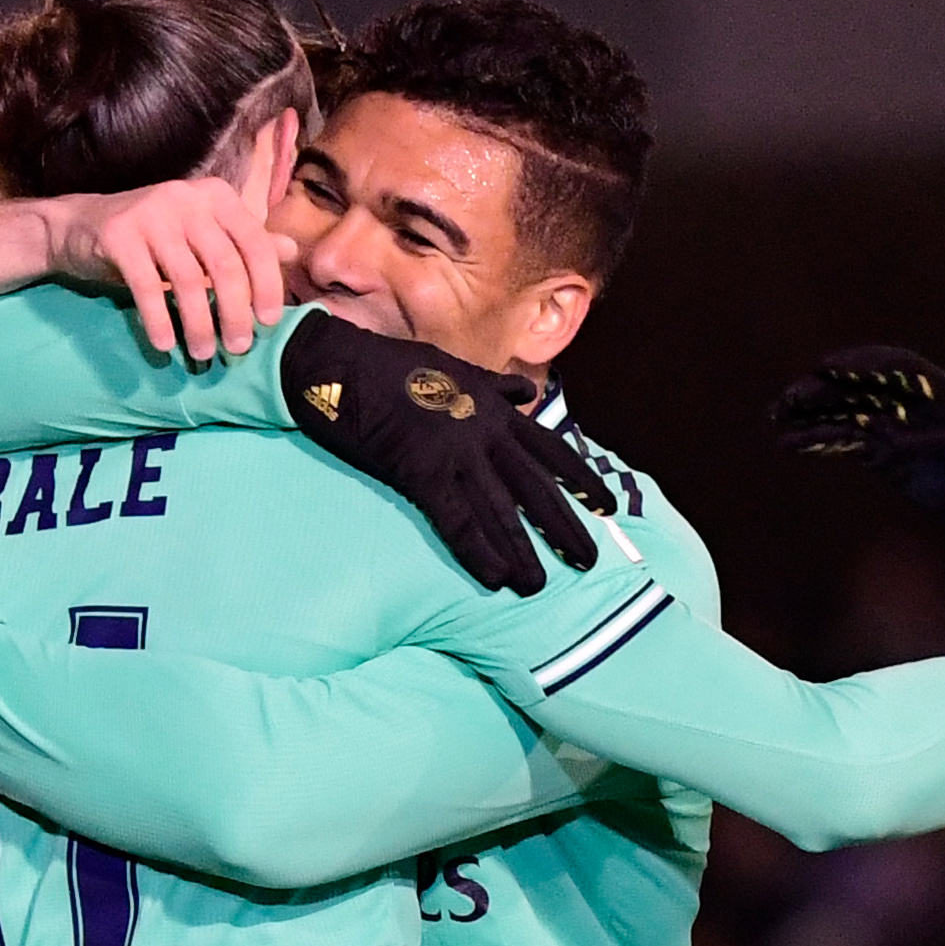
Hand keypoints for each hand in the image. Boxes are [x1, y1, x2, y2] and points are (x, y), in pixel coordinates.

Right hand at [45, 179, 298, 361]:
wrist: (83, 227)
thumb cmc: (157, 237)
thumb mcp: (205, 234)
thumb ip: (246, 242)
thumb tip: (293, 250)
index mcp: (217, 197)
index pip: (255, 244)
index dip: (267, 286)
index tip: (269, 322)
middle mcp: (186, 198)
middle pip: (225, 265)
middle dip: (235, 313)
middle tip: (238, 348)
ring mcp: (150, 212)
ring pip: (188, 280)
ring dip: (199, 324)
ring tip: (203, 353)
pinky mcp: (118, 233)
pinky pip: (146, 286)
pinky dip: (159, 320)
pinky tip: (165, 345)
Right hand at [278, 316, 618, 595]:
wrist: (336, 360)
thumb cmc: (388, 365)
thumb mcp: (453, 367)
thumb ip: (493, 387)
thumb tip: (525, 394)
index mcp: (492, 409)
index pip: (550, 450)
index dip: (582, 480)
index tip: (608, 505)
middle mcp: (483, 431)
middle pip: (535, 487)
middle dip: (564, 525)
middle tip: (588, 560)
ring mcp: (454, 452)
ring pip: (499, 509)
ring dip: (521, 550)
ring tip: (539, 584)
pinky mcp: (420, 471)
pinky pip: (455, 519)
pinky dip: (476, 549)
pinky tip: (495, 577)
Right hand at [771, 346, 944, 535]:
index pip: (900, 368)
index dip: (865, 363)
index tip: (830, 367)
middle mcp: (918, 406)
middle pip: (865, 387)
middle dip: (825, 389)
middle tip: (789, 398)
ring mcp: (899, 428)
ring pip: (847, 412)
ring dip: (811, 413)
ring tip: (777, 419)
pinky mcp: (885, 455)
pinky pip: (846, 442)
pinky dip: (818, 441)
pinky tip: (789, 443)